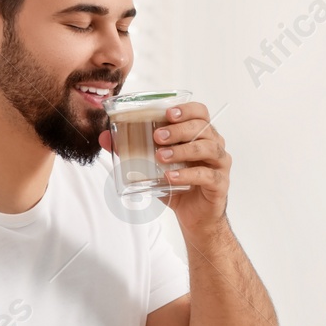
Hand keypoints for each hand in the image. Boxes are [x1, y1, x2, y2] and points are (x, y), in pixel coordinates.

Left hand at [101, 101, 230, 233]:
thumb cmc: (177, 184)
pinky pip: (206, 175)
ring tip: (161, 156)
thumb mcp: (153, 165)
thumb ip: (132, 150)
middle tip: (157, 136)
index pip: (200, 112)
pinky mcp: (220, 183)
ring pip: (207, 148)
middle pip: (202, 128)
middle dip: (179, 130)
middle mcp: (214, 144)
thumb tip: (105, 137)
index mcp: (201, 134)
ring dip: (182, 150)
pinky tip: (170, 176)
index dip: (186, 109)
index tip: (167, 113)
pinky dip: (187, 175)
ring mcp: (220, 164)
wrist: (194, 216)